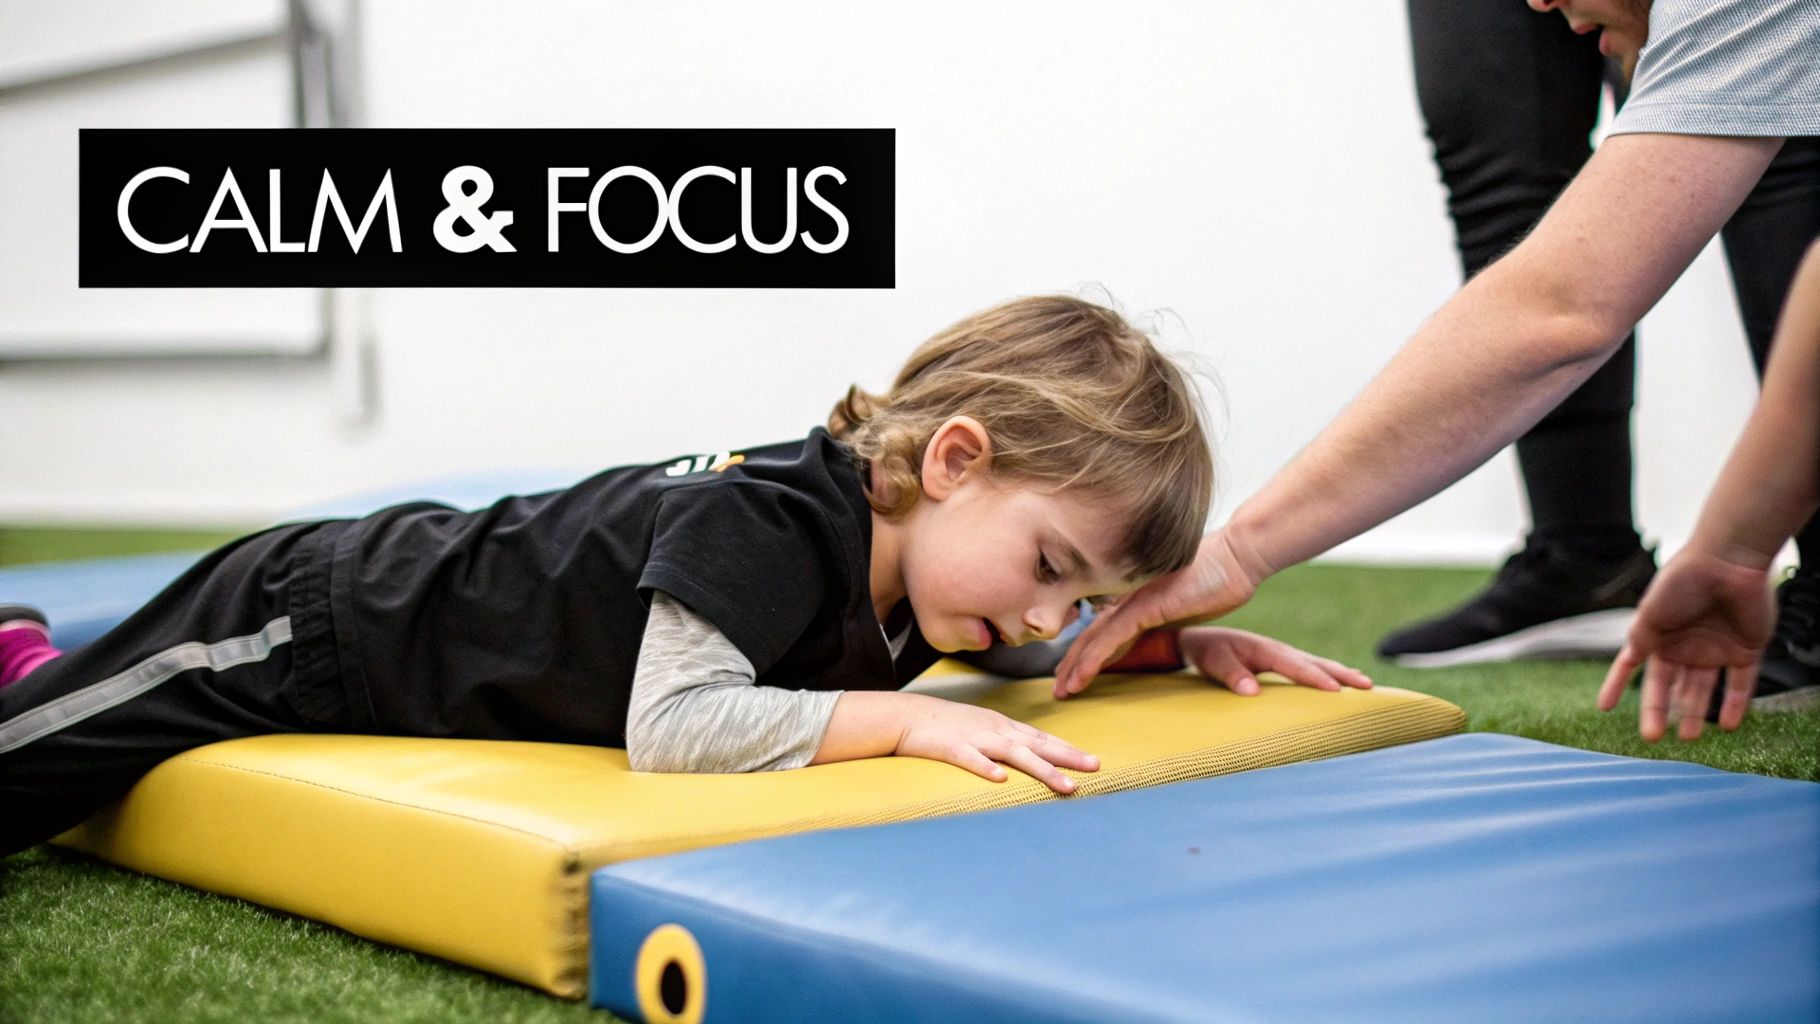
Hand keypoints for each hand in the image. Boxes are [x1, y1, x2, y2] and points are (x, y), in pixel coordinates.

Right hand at [892, 694, 1097, 793]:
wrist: (906, 716)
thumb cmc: (944, 725)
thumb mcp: (980, 728)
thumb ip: (1003, 741)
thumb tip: (1028, 754)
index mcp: (1002, 726)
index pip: (1042, 739)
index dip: (1068, 749)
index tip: (1092, 761)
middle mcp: (994, 730)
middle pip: (1037, 745)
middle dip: (1068, 757)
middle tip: (1095, 767)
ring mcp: (974, 738)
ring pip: (1014, 754)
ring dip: (1043, 770)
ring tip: (1066, 786)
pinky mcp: (951, 748)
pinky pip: (971, 759)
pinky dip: (986, 768)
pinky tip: (1001, 780)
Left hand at [1054, 526, 1264, 697]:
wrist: (1237, 557)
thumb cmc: (1218, 580)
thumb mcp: (1185, 605)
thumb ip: (1165, 617)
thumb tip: (1160, 627)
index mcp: (1137, 599)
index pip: (1102, 630)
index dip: (1085, 654)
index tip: (1072, 676)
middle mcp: (1129, 598)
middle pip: (1091, 635)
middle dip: (1072, 664)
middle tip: (1059, 689)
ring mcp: (1135, 600)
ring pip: (1096, 638)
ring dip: (1076, 667)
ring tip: (1064, 691)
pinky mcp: (1145, 605)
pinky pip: (1113, 636)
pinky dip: (1094, 657)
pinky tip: (1082, 675)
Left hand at [1178, 626, 1372, 694]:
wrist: (1199, 639)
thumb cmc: (1206, 651)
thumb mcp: (1212, 662)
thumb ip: (1232, 675)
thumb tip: (1252, 692)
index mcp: (1264, 649)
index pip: (1295, 667)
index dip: (1316, 679)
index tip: (1337, 691)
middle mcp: (1278, 650)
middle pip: (1315, 662)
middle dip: (1341, 674)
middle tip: (1367, 685)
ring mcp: (1281, 654)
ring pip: (1316, 663)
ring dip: (1341, 673)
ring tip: (1366, 684)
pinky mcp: (1281, 660)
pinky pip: (1310, 667)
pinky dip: (1329, 672)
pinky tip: (1345, 680)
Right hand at [1599, 546, 1774, 740]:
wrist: (1729, 561)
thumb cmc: (1683, 581)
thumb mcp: (1650, 611)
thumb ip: (1641, 640)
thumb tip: (1631, 660)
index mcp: (1657, 633)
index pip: (1632, 665)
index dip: (1616, 686)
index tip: (1603, 708)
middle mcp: (1684, 644)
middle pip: (1669, 686)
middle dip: (1659, 712)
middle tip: (1652, 738)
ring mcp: (1715, 649)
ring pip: (1703, 689)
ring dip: (1695, 714)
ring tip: (1688, 738)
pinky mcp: (1745, 651)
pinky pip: (1740, 685)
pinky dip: (1734, 705)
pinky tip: (1726, 726)